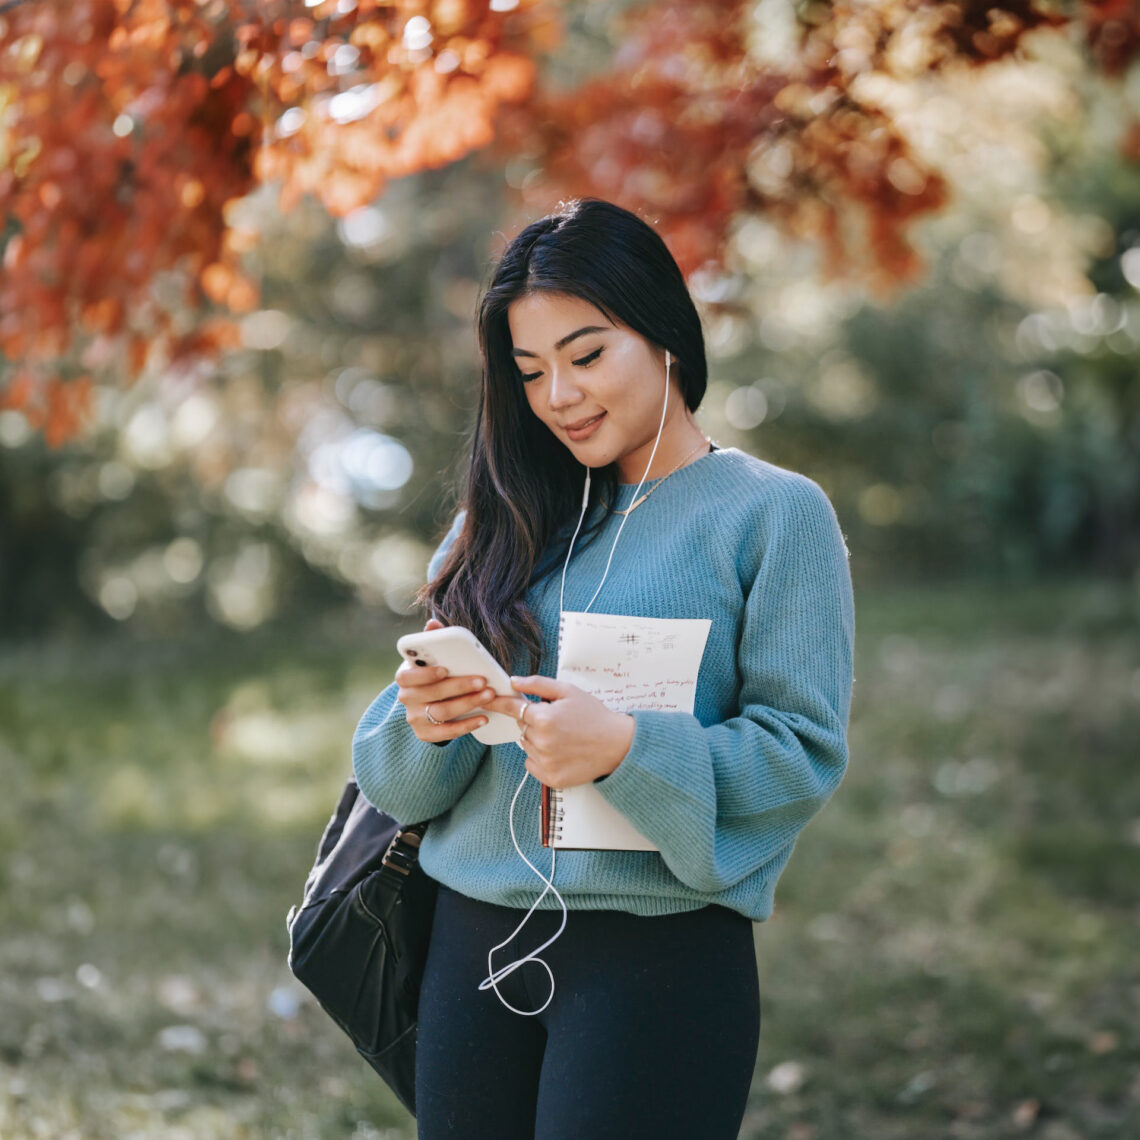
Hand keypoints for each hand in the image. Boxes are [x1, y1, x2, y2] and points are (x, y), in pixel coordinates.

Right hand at [397, 618, 496, 743]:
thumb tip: (433, 624)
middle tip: (483, 681)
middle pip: (432, 694)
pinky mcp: (425, 734)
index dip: (425, 674)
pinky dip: (466, 726)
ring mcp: (414, 718)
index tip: (445, 669)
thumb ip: (433, 641)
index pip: (407, 677)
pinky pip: (446, 733)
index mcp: (405, 677)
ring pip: (441, 713)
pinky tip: (483, 717)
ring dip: (468, 704)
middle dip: (459, 687)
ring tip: (489, 696)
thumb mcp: (432, 658)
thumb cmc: (435, 675)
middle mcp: (406, 698)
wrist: (430, 704)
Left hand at [483, 675, 634, 787]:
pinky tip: (560, 752)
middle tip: (556, 720)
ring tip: (562, 737)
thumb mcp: (568, 692)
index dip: (499, 702)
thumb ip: (538, 684)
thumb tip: (514, 681)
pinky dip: (540, 758)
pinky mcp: (550, 778)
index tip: (488, 700)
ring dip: (537, 740)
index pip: (512, 708)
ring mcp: (545, 762)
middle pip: (521, 727)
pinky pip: (532, 764)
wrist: (617, 745)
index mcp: (544, 718)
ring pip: (526, 745)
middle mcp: (541, 742)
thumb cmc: (594, 716)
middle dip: (533, 721)